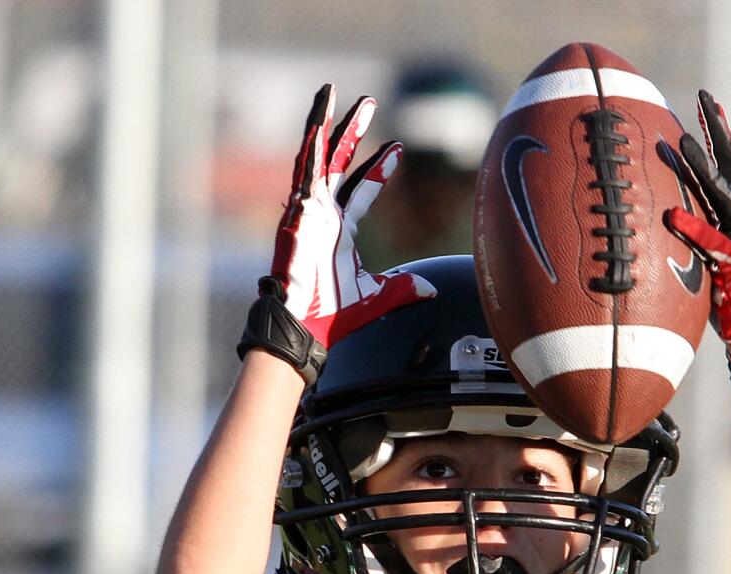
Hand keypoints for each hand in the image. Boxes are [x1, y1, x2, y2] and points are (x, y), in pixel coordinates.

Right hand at [239, 84, 435, 378]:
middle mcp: (324, 212)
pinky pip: (304, 172)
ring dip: (325, 124)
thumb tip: (431, 289)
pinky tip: (317, 123)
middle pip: (340, 161)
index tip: (398, 147)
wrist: (308, 324)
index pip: (362, 189)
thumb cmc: (334, 313)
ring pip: (318, 156)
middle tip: (369, 101)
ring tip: (330, 92)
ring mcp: (309, 208)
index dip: (380, 168)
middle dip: (353, 130)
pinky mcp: (299, 211)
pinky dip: (309, 147)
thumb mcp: (378, 295)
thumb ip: (404, 289)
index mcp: (340, 228)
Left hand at [665, 89, 730, 404]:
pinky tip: (673, 214)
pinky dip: (694, 229)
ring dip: (700, 169)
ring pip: (722, 197)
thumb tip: (671, 222)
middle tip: (704, 97)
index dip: (718, 138)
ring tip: (678, 142)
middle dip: (717, 131)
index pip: (728, 170)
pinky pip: (714, 244)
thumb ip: (696, 241)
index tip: (708, 106)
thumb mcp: (709, 266)